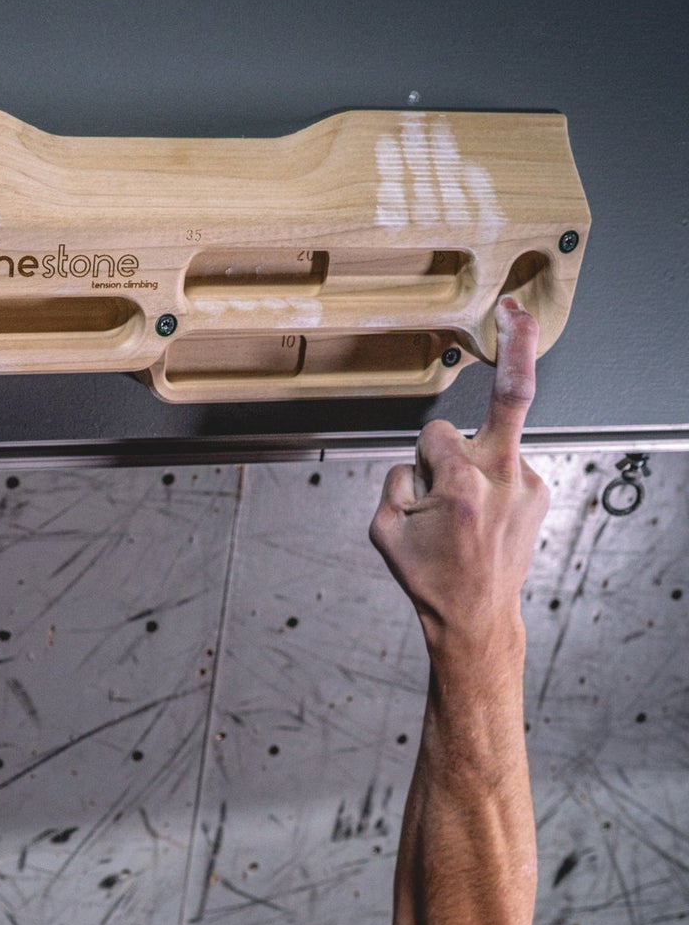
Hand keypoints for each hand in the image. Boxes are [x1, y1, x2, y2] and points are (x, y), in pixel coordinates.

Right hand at [369, 296, 550, 647]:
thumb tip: (418, 459)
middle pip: (511, 395)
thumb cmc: (428, 577)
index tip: (423, 476)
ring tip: (466, 519)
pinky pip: (504, 468)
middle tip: (515, 307)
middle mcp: (503, 476)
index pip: (433, 433)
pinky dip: (488, 484)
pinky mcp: (539, 492)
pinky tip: (480, 519)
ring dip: (472, 467)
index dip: (420, 456)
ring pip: (489, 446)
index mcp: (461, 484)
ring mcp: (528, 484)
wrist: (475, 617)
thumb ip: (396, 480)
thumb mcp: (384, 530)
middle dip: (516, 345)